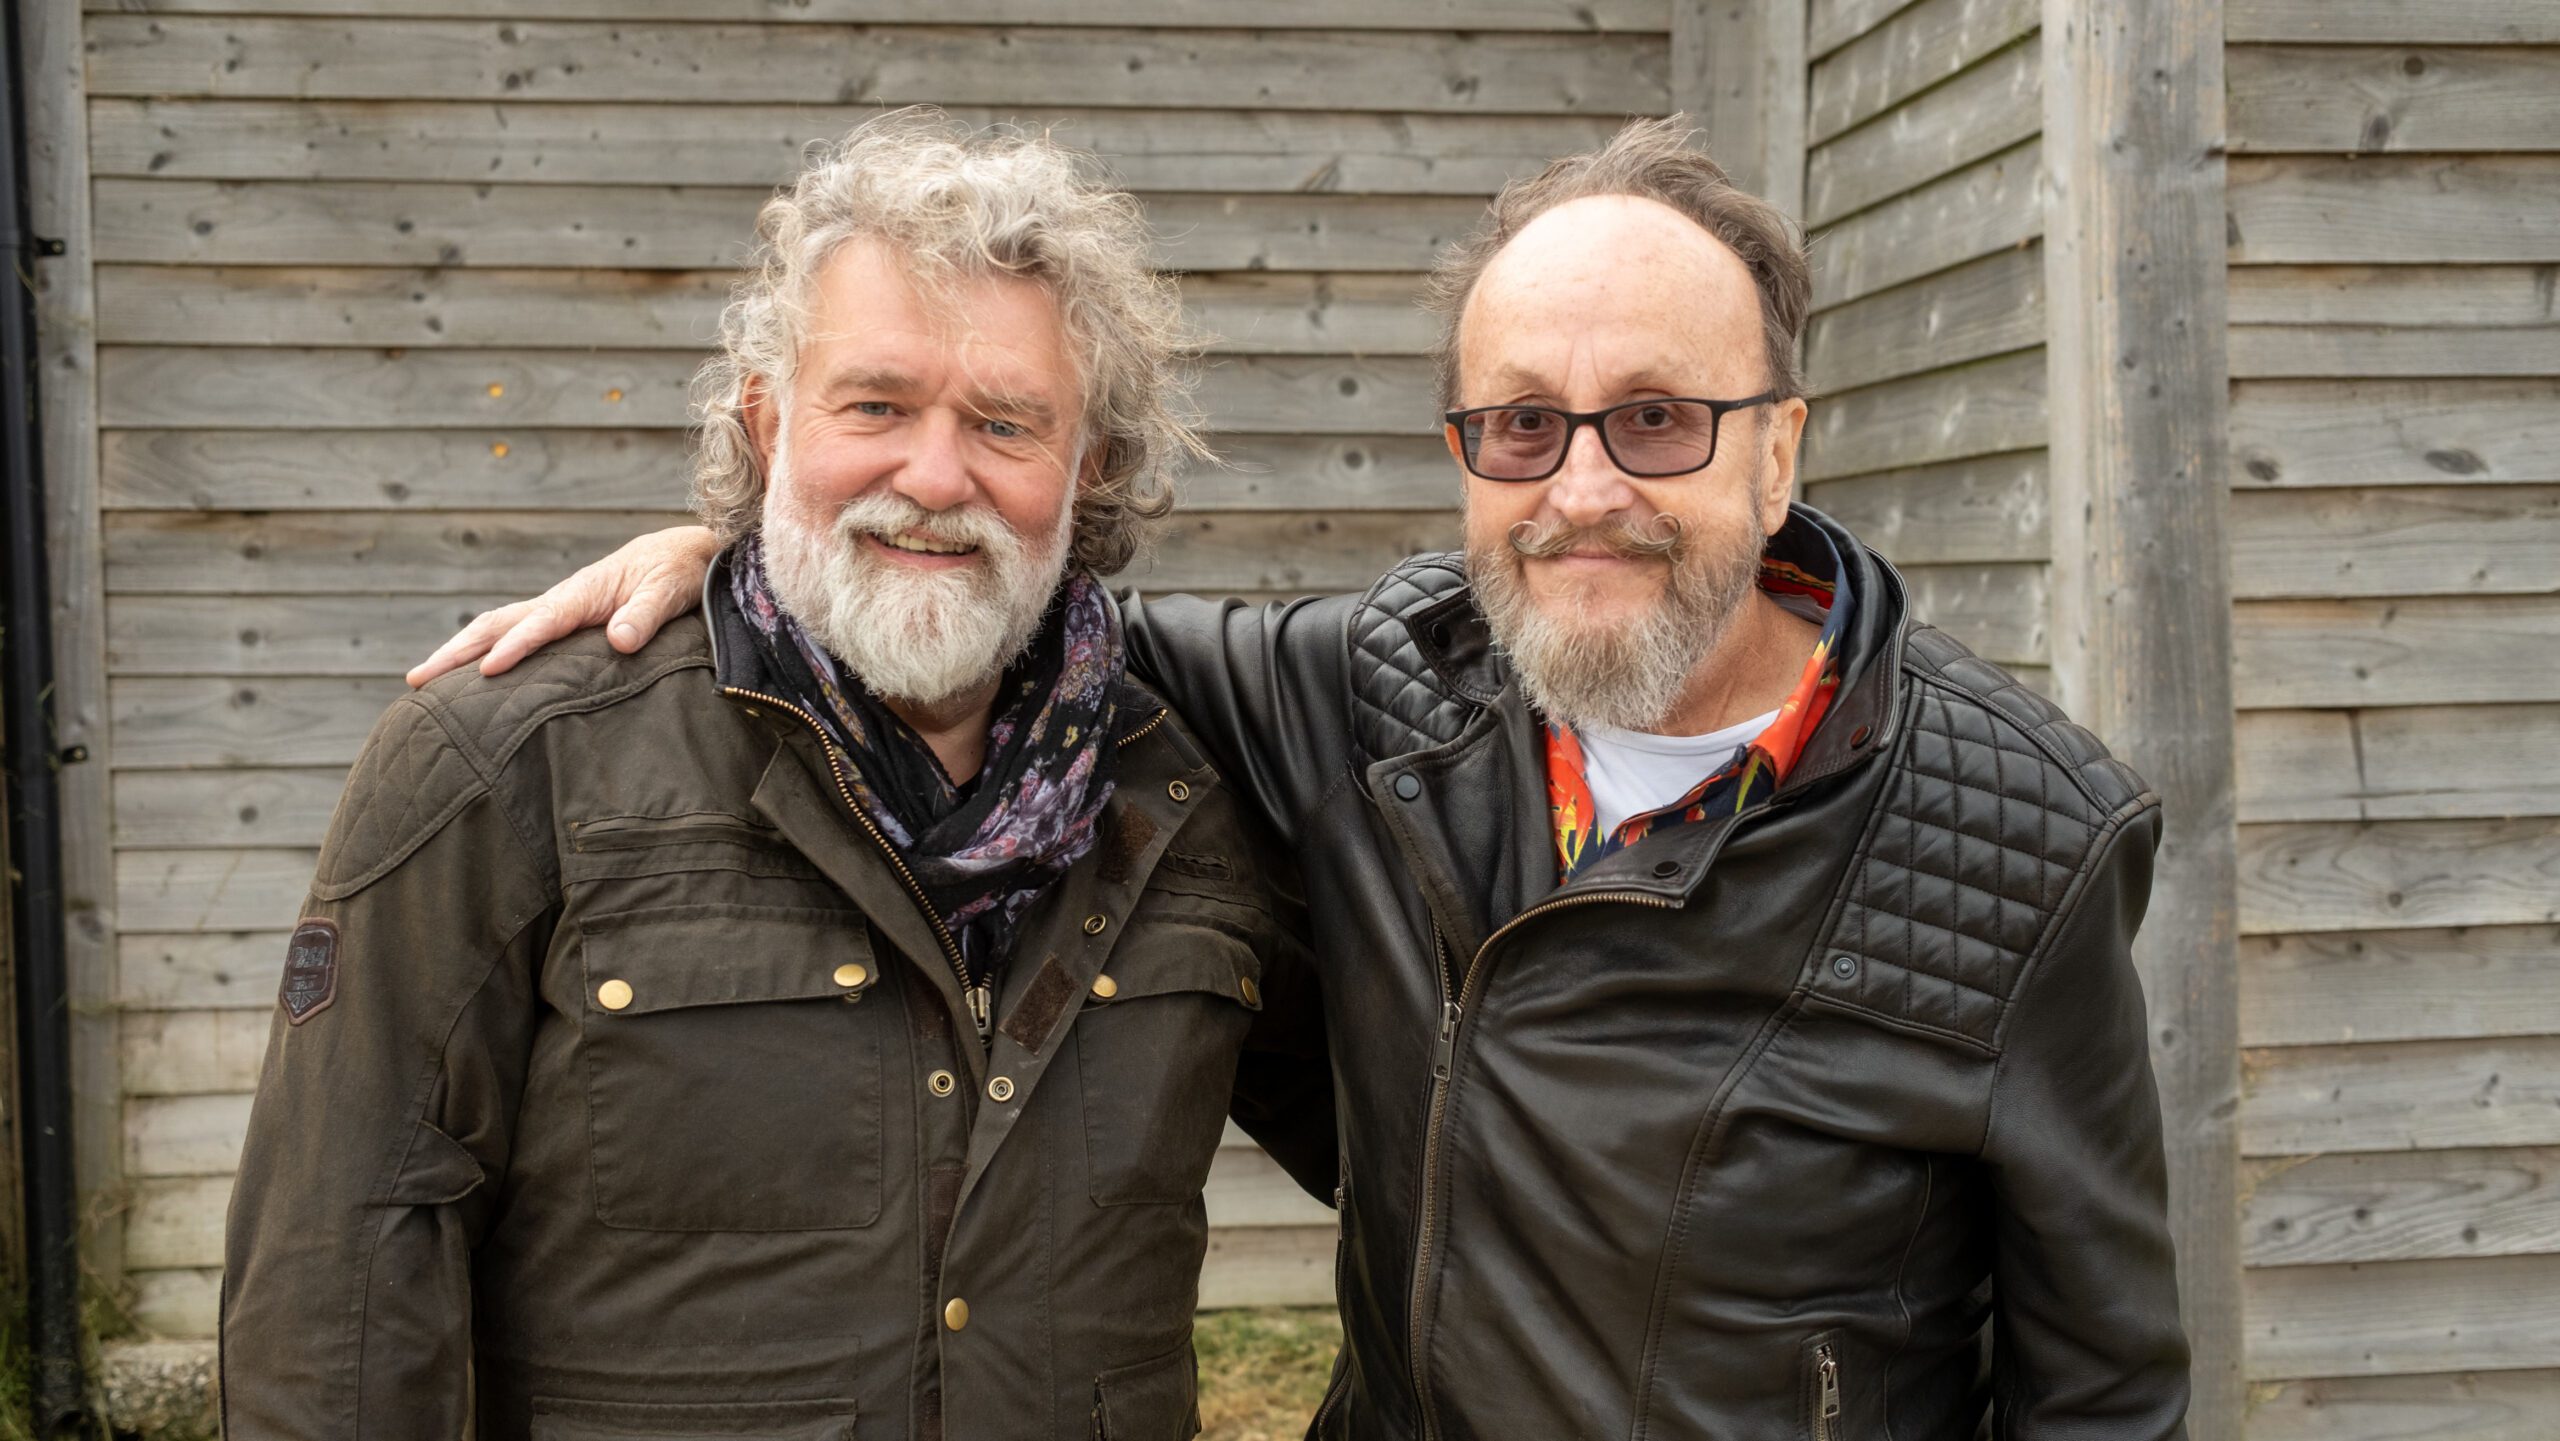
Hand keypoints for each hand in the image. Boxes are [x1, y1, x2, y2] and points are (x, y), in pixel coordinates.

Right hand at [406, 525, 722, 685]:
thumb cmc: (677, 573)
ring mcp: (556, 608)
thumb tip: (620, 641)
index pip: (542, 624)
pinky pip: (512, 633)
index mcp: (583, 594)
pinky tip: (468, 676)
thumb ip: (646, 616)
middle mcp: (560, 599)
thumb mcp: (670, 592)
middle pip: (497, 624)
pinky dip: (482, 650)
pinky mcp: (560, 618)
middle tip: (417, 680)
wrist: (681, 554)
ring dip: (458, 651)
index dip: (515, 647)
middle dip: (457, 652)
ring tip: (422, 681)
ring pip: (496, 627)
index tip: (486, 672)